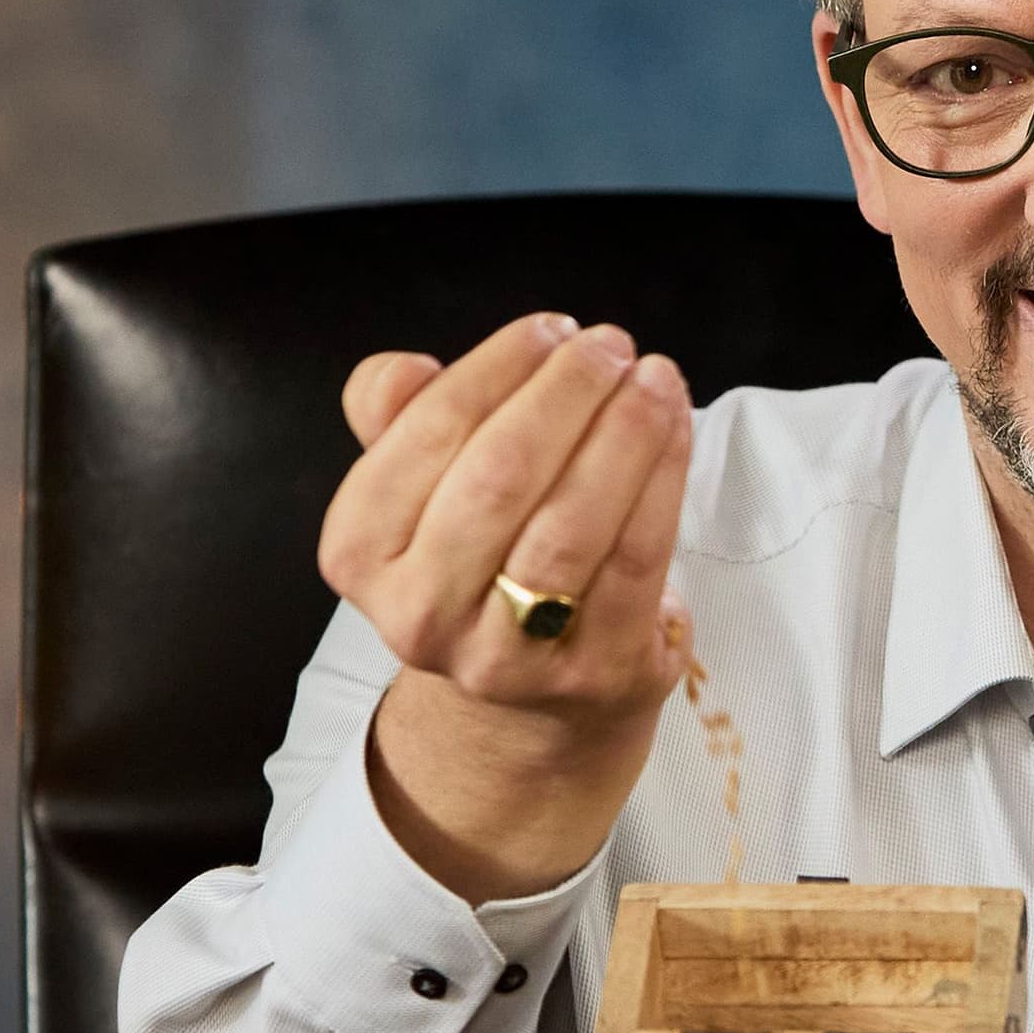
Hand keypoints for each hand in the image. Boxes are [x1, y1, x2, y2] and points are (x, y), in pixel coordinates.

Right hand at [318, 315, 695, 901]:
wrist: (528, 702)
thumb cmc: (476, 562)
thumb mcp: (416, 492)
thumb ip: (395, 419)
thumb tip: (406, 371)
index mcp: (360, 552)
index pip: (425, 436)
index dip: (495, 370)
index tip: (550, 330)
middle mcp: (420, 613)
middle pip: (499, 477)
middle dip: (565, 394)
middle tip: (609, 345)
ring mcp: (508, 656)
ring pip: (572, 522)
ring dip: (623, 432)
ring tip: (654, 376)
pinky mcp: (595, 672)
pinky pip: (637, 558)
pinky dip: (662, 481)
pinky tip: (673, 429)